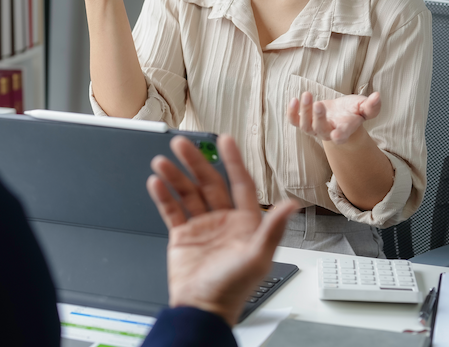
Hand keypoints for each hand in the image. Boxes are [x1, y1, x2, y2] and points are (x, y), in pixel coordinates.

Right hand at [146, 135, 296, 326]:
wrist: (201, 308)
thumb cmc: (233, 289)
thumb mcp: (257, 257)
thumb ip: (273, 229)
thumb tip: (291, 205)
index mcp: (245, 223)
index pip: (240, 184)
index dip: (233, 161)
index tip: (226, 140)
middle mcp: (223, 220)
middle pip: (209, 183)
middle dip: (195, 162)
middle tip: (182, 144)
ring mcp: (202, 227)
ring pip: (187, 193)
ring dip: (175, 176)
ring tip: (162, 162)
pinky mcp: (182, 235)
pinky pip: (172, 210)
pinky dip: (163, 196)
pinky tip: (156, 183)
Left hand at [287, 91, 381, 144]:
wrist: (340, 116)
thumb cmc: (354, 112)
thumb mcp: (365, 108)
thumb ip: (371, 106)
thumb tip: (377, 96)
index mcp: (344, 131)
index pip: (342, 136)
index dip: (340, 136)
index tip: (338, 136)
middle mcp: (327, 132)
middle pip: (320, 130)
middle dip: (318, 118)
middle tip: (319, 104)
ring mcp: (314, 129)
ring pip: (305, 126)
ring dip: (304, 111)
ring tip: (307, 95)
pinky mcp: (304, 121)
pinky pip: (294, 121)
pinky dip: (291, 112)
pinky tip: (293, 99)